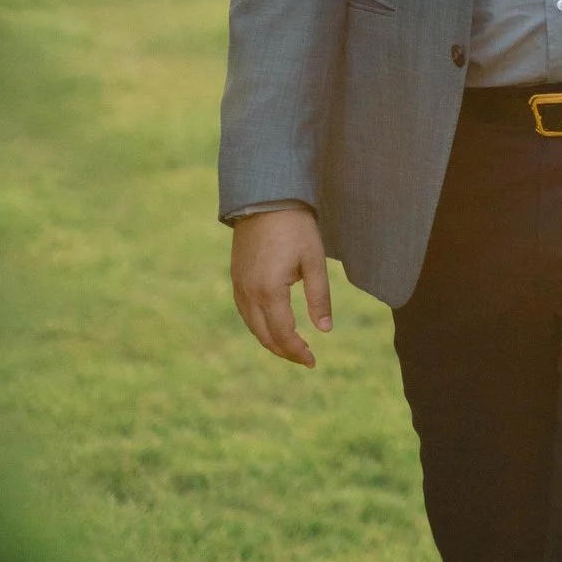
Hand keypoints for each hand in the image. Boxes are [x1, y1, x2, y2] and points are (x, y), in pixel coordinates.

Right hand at [231, 205, 330, 367]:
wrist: (264, 199)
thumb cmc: (295, 228)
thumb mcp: (314, 261)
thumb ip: (319, 297)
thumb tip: (325, 330)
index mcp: (270, 291)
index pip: (283, 334)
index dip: (297, 351)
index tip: (313, 361)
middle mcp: (249, 293)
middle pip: (265, 336)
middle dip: (285, 352)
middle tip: (305, 359)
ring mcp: (239, 286)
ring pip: (252, 326)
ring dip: (271, 341)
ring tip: (292, 347)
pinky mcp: (236, 278)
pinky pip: (245, 312)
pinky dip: (259, 326)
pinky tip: (273, 326)